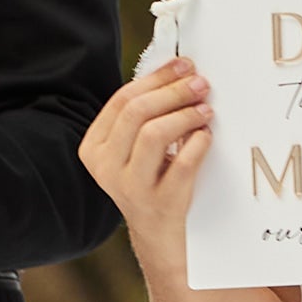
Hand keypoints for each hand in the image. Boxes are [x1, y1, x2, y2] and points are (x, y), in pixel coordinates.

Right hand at [81, 59, 212, 268]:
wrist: (159, 236)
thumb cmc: (152, 181)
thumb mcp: (135, 150)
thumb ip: (145, 115)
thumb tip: (180, 71)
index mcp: (95, 148)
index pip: (122, 100)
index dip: (156, 78)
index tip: (183, 65)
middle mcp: (106, 168)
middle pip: (136, 112)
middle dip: (172, 91)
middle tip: (200, 83)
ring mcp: (131, 188)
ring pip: (153, 134)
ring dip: (184, 115)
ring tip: (205, 109)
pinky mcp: (160, 203)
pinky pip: (182, 164)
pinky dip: (198, 143)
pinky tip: (207, 135)